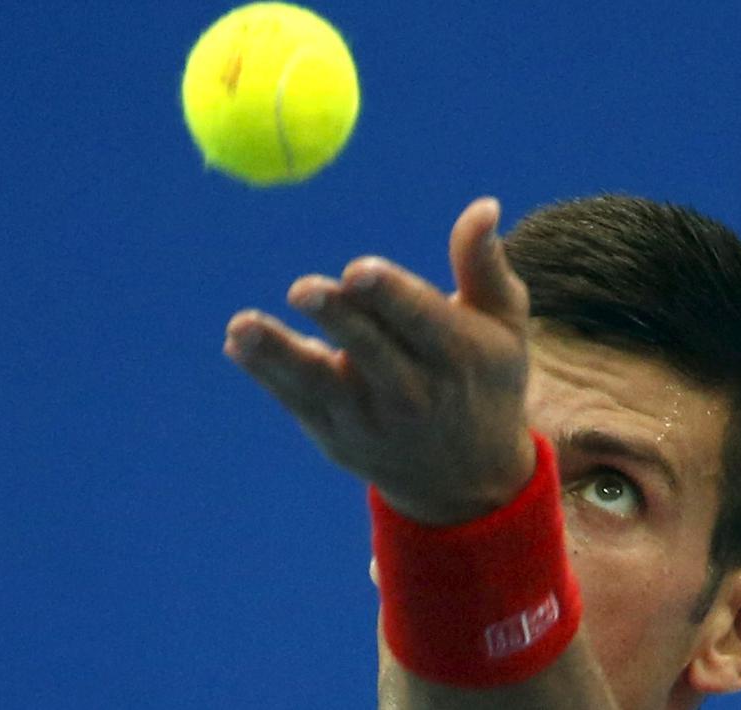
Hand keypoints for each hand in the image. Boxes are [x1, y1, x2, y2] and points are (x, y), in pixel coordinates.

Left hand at [223, 198, 535, 525]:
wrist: (468, 478)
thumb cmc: (483, 378)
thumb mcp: (503, 324)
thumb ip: (483, 265)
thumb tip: (482, 206)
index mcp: (458, 355)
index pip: (421, 320)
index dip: (389, 295)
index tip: (359, 271)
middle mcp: (413, 393)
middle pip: (369, 350)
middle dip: (336, 318)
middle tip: (303, 289)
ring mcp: (369, 419)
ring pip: (320, 382)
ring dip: (278, 353)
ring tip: (243, 326)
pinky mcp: (335, 436)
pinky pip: (296, 400)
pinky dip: (266, 373)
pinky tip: (237, 345)